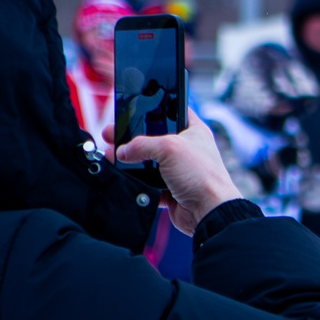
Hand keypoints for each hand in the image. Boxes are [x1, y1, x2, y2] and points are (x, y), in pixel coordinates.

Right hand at [115, 104, 240, 232]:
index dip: (154, 109)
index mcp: (193, 132)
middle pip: (152, 138)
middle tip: (112, 134)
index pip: (173, 111)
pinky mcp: (169, 188)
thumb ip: (141, 145)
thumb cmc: (202, 176)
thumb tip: (122, 151)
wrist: (208, 211)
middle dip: (131, 137)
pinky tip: (123, 176)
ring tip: (111, 156)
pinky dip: (134, 181)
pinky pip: (146, 182)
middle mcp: (186, 149)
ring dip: (129, 160)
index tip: (133, 108)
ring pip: (147, 161)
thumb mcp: (169, 148)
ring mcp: (177, 170)